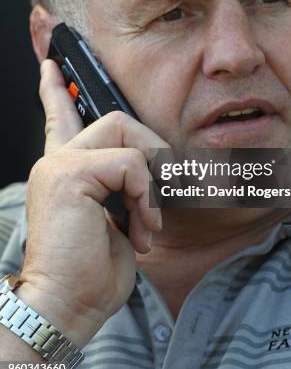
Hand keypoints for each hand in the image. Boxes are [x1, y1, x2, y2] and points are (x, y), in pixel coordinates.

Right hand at [18, 59, 167, 346]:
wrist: (68, 306)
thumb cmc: (92, 270)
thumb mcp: (116, 220)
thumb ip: (125, 187)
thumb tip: (156, 170)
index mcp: (66, 169)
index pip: (59, 116)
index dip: (54, 89)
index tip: (51, 63)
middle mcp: (58, 160)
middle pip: (116, 119)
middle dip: (151, 149)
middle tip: (162, 191)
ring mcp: (60, 164)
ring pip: (126, 134)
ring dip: (151, 181)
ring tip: (147, 221)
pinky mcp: (69, 174)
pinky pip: (130, 165)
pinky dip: (146, 197)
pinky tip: (140, 228)